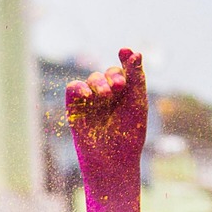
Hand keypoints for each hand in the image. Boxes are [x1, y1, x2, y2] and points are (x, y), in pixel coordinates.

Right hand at [66, 47, 146, 192]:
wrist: (113, 159)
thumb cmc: (129, 134)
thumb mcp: (137, 102)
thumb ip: (136, 76)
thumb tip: (135, 51)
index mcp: (125, 93)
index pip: (124, 70)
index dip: (125, 59)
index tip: (125, 51)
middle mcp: (108, 95)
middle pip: (108, 73)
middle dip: (113, 76)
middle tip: (119, 88)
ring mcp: (91, 100)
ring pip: (92, 78)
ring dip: (99, 83)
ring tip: (105, 96)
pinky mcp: (75, 107)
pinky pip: (73, 87)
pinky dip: (79, 87)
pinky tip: (88, 96)